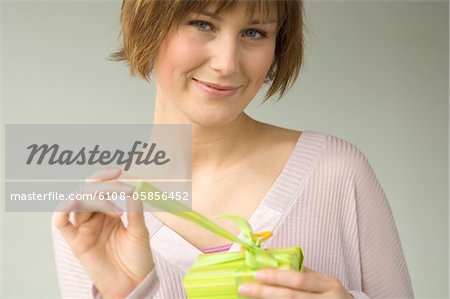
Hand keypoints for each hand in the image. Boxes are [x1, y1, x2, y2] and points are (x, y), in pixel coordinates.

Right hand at [53, 168, 152, 297]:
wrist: (134, 283)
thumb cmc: (137, 257)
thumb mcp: (140, 231)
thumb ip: (135, 211)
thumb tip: (133, 189)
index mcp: (109, 212)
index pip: (102, 188)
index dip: (107, 177)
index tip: (119, 171)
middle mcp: (94, 218)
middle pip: (88, 191)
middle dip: (102, 184)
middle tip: (121, 186)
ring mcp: (84, 229)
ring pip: (77, 202)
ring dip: (93, 197)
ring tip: (115, 210)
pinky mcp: (76, 242)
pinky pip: (61, 223)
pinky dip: (62, 209)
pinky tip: (73, 200)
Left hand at [238, 267, 352, 298]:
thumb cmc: (333, 296)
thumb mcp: (325, 283)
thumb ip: (304, 275)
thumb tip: (274, 263)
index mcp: (329, 284)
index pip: (299, 279)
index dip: (276, 277)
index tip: (256, 273)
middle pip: (291, 298)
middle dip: (264, 293)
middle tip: (244, 288)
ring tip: (250, 298)